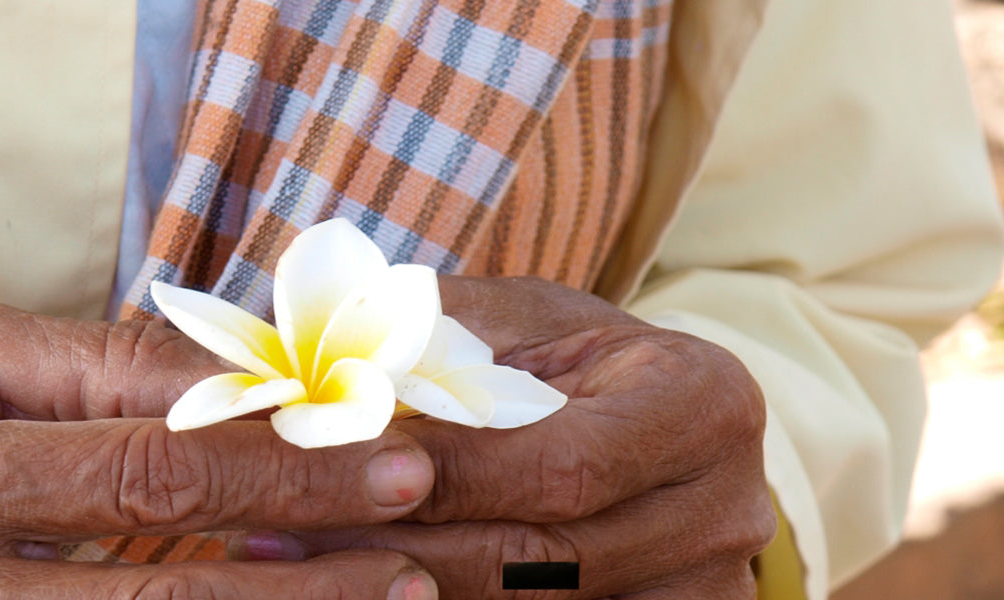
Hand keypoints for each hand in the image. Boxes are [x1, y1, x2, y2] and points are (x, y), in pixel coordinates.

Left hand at [248, 276, 775, 597]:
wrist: (646, 425)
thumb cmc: (562, 362)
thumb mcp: (511, 322)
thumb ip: (424, 336)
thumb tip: (299, 362)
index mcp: (702, 404)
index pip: (560, 466)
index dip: (443, 479)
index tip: (326, 473)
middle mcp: (727, 510)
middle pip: (545, 564)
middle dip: (400, 549)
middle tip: (277, 538)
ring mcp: (708, 593)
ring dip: (406, 593)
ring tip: (292, 570)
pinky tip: (360, 591)